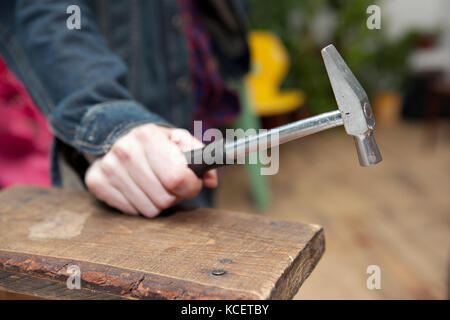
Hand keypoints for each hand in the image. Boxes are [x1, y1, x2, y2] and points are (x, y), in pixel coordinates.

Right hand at [84, 123, 217, 217]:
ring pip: (149, 209)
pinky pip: (131, 211)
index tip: (190, 182)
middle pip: (164, 198)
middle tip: (170, 183)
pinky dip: (139, 204)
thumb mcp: (180, 140)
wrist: (118, 135)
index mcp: (148, 136)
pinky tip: (137, 188)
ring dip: (157, 201)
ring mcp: (108, 168)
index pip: (177, 178)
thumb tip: (211, 180)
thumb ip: (201, 157)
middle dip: (174, 195)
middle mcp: (125, 151)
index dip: (190, 185)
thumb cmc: (156, 142)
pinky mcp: (96, 182)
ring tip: (154, 184)